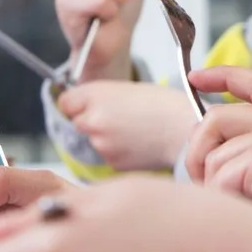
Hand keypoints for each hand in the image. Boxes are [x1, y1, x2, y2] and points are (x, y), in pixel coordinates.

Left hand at [54, 80, 196, 170]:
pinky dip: (120, 152)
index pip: (65, 103)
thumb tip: (84, 107)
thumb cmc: (165, 106)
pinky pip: (108, 157)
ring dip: (107, 139)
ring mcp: (100, 144)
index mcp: (94, 95)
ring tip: (136, 132)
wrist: (186, 130)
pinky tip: (139, 145)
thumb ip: (101, 97)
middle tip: (121, 119)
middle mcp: (91, 120)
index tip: (88, 105)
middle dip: (93, 122)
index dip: (79, 104)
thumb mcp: (129, 89)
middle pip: (78, 122)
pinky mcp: (111, 163)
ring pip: (94, 141)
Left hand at [180, 66, 251, 216]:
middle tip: (203, 182)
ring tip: (245, 207)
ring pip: (213, 154)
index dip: (223, 76)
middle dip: (198, 152)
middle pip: (217, 116)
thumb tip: (202, 146)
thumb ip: (250, 153)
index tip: (195, 77)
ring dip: (215, 187)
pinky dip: (224, 199)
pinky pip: (219, 174)